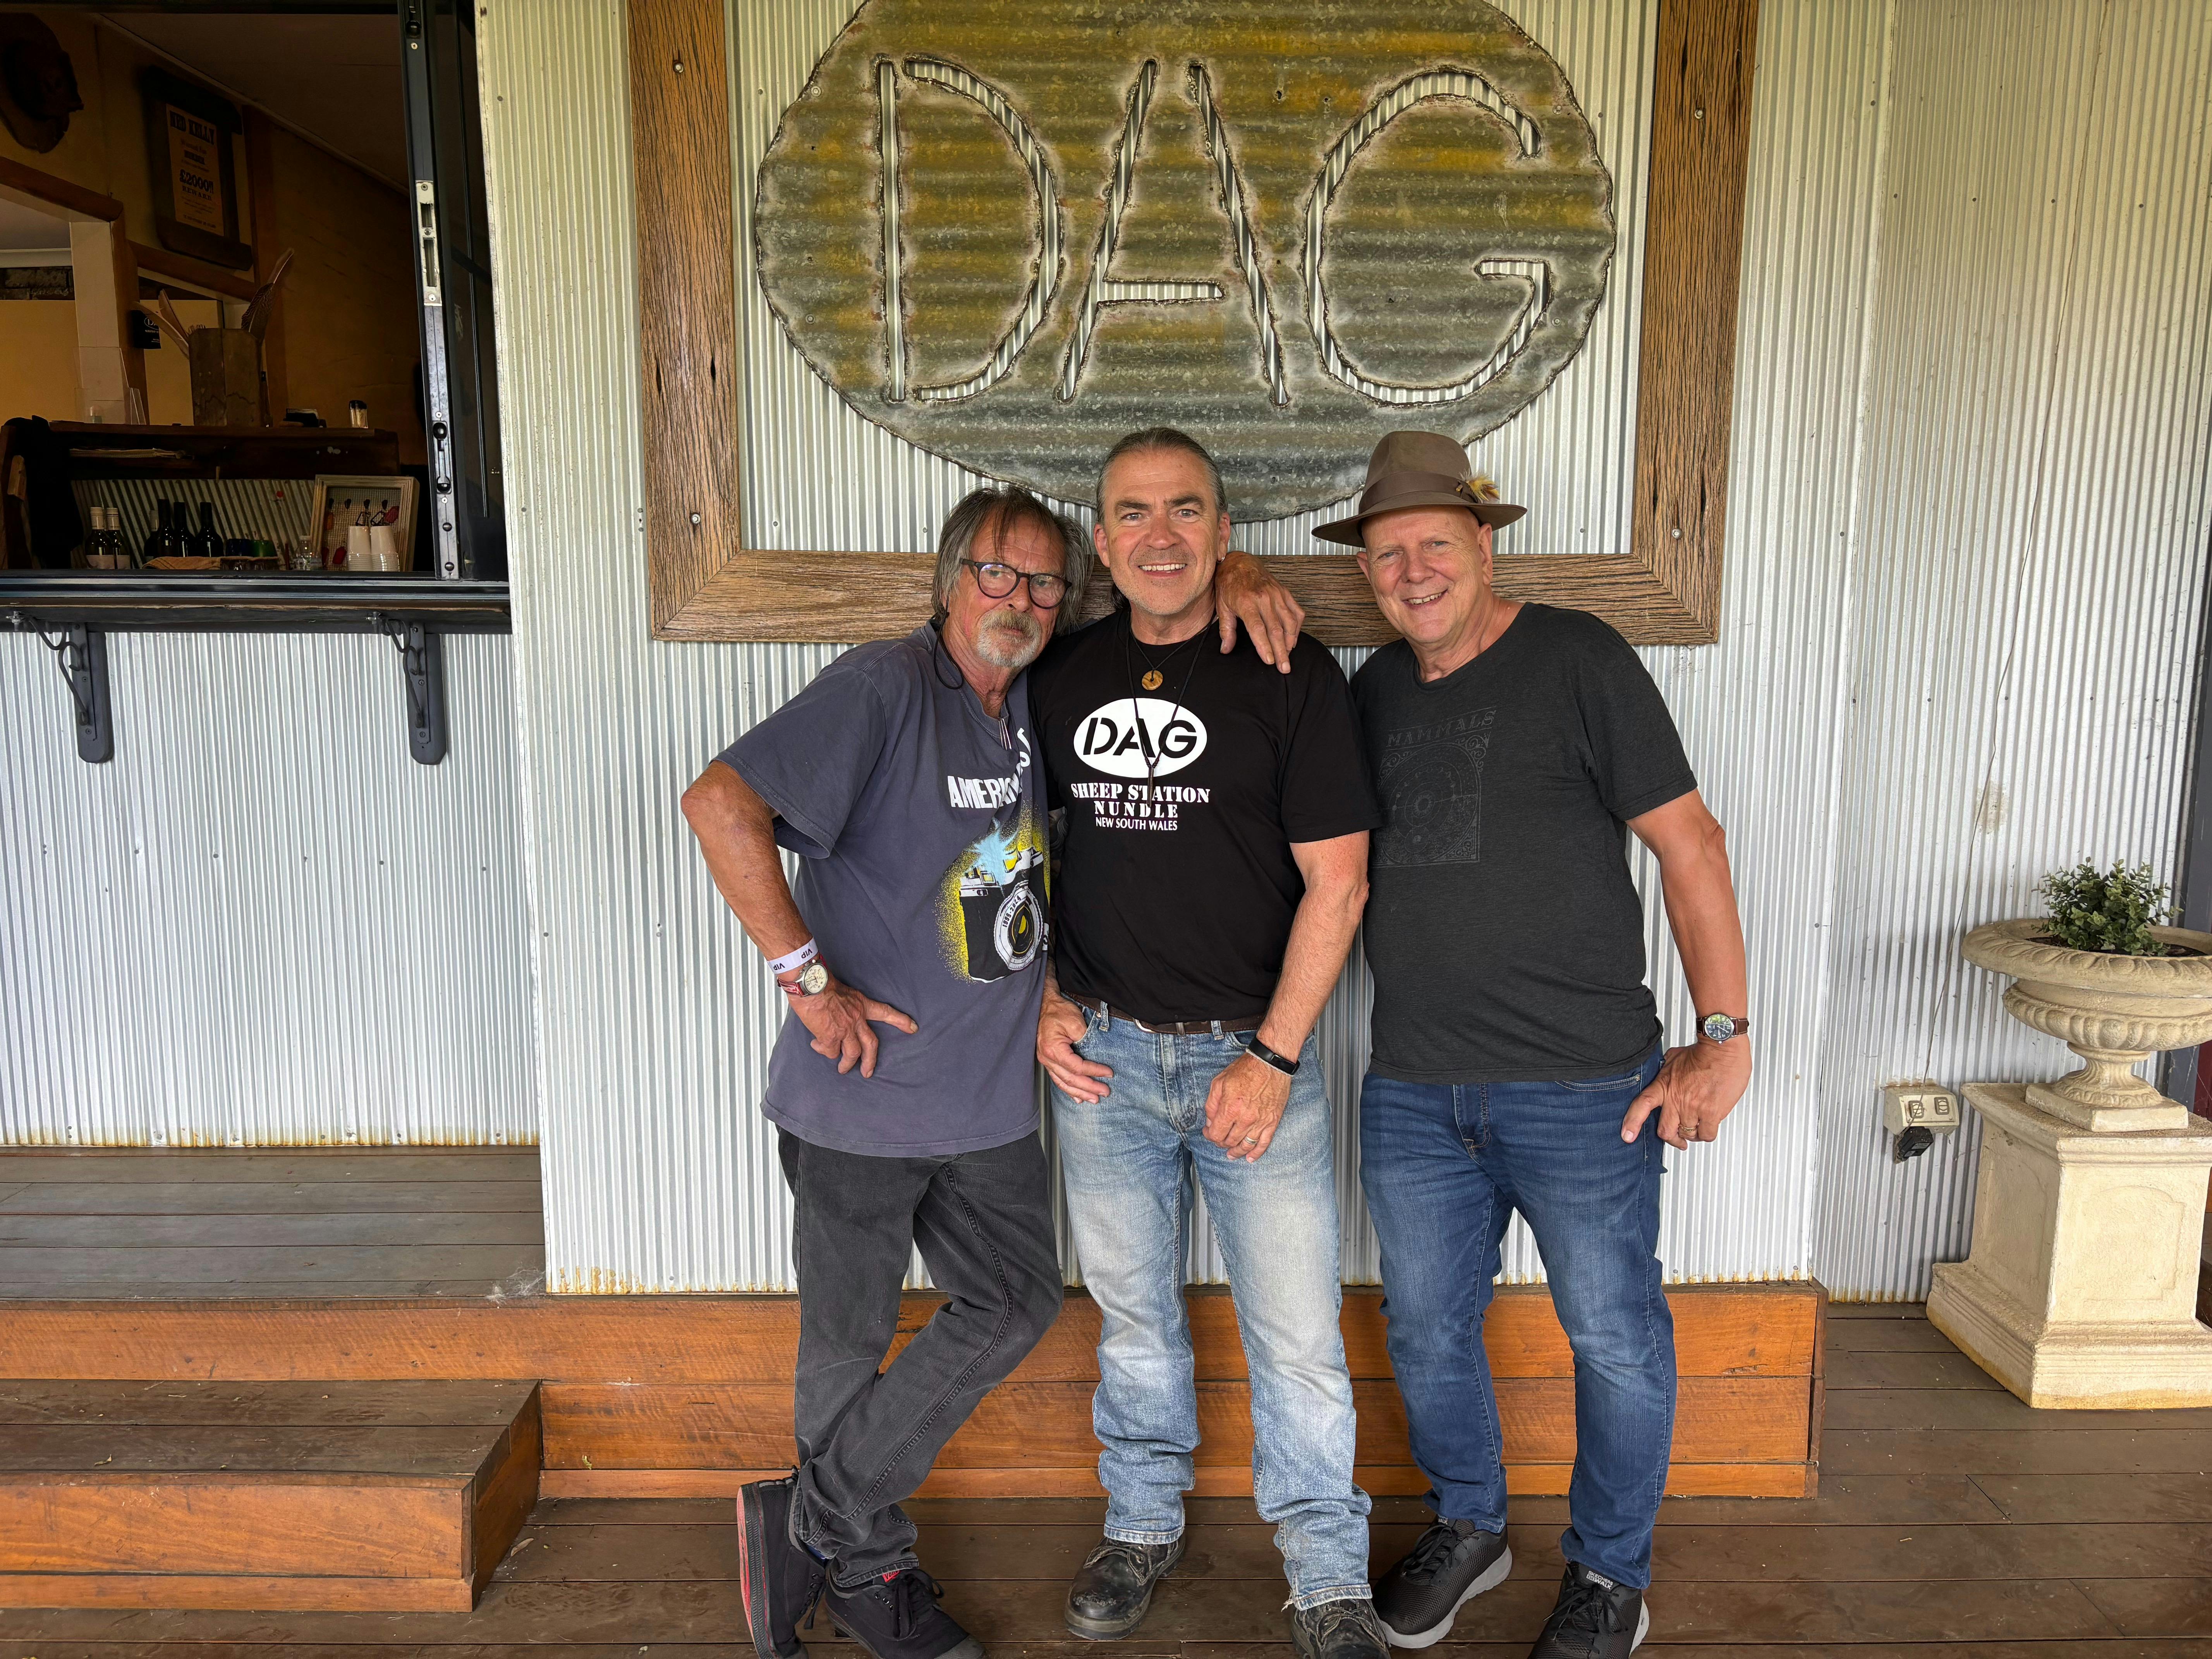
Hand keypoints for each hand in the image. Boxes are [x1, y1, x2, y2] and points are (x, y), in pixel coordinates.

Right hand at [790, 974, 915, 1077]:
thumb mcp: (842, 991)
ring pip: (852, 1054)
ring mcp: (845, 1029)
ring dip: (846, 1064)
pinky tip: (817, 1045)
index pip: (885, 1013)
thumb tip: (839, 1014)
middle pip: (871, 1044)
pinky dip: (824, 1051)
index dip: (900, 1021)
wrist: (809, 983)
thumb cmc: (821, 982)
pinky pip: (830, 1052)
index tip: (913, 1028)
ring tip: (842, 1069)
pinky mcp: (830, 1037)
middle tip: (868, 1072)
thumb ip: (847, 1005)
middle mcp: (856, 1019)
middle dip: (871, 1060)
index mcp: (861, 1004)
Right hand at [1038, 986, 1111, 1101]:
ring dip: (1079, 1093)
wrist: (1045, 1005)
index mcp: (1053, 1049)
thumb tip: (1094, 1054)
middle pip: (1070, 1079)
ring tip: (1093, 1099)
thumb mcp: (1074, 1021)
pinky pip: (1058, 1079)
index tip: (1108, 1073)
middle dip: (1089, 1088)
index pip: (1077, 1067)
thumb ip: (1084, 1039)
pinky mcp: (1048, 1061)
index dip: (1094, 1071)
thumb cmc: (1058, 1011)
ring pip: (1063, 1083)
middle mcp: (1047, 1058)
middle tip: (1105, 1092)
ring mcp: (1046, 1061)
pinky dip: (1068, 1090)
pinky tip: (1076, 1098)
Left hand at [1203, 1052, 1291, 1161]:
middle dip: (1221, 1142)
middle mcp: (1245, 1118)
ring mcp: (1260, 1122)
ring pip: (1245, 1145)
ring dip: (1236, 1152)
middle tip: (1219, 1139)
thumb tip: (1209, 1123)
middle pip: (1229, 1141)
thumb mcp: (1219, 1082)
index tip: (1208, 1132)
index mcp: (1230, 1108)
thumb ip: (1211, 1105)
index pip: (1216, 1133)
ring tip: (1231, 1154)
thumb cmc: (1246, 1069)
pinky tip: (1250, 1158)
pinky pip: (1264, 1143)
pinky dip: (1257, 1153)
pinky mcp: (1272, 1122)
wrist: (1271, 1063)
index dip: (1209, 1136)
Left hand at [1214, 548, 1304, 671]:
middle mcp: (1264, 598)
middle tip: (1284, 667)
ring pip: (1289, 622)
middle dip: (1281, 652)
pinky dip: (1297, 627)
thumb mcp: (1222, 607)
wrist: (1240, 563)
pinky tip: (1293, 639)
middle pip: (1276, 630)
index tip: (1269, 661)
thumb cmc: (1229, 584)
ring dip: (1290, 641)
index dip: (1264, 646)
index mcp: (1246, 602)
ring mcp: (1277, 594)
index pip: (1258, 629)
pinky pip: (1296, 612)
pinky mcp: (1285, 592)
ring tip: (1288, 656)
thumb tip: (1226, 649)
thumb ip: (1226, 630)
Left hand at [1621, 1040, 1750, 1148]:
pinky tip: (1708, 1127)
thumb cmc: (1702, 1051)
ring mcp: (1693, 1108)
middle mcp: (1676, 1099)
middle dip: (1672, 1139)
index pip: (1642, 1105)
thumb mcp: (1674, 1058)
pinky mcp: (1711, 1113)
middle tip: (1678, 1141)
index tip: (1627, 1136)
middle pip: (1665, 1131)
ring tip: (1697, 1129)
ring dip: (1692, 1135)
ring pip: (1687, 1135)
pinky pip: (1706, 1135)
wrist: (1722, 1049)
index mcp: (1664, 1086)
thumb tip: (1666, 1070)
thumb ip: (1666, 1069)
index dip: (1632, 1122)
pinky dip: (1706, 1135)